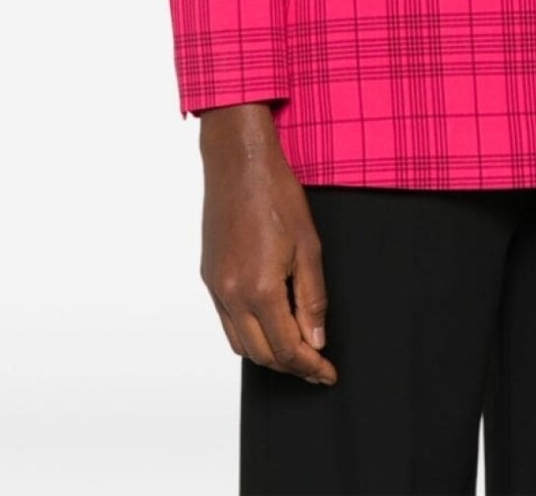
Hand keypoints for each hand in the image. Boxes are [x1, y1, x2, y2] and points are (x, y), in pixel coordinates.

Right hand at [197, 103, 337, 385]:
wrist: (238, 162)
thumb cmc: (276, 195)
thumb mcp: (309, 246)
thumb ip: (312, 298)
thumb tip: (317, 339)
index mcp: (260, 289)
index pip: (287, 349)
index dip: (310, 367)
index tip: (327, 374)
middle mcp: (232, 295)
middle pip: (262, 355)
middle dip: (292, 365)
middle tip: (317, 364)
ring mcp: (216, 287)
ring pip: (240, 344)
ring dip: (269, 352)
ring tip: (296, 345)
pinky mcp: (208, 276)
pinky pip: (227, 322)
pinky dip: (249, 333)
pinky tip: (269, 321)